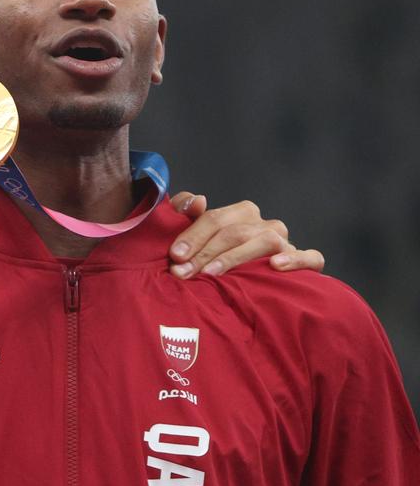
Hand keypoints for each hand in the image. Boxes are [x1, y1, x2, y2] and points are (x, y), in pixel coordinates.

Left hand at [167, 193, 324, 278]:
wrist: (245, 286)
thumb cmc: (212, 258)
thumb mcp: (193, 234)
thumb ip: (184, 211)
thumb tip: (197, 200)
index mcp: (241, 213)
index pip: (215, 219)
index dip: (193, 236)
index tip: (175, 255)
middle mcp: (265, 225)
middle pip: (235, 232)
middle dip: (206, 253)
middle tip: (183, 273)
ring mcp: (287, 242)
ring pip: (267, 241)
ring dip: (236, 258)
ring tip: (213, 273)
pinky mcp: (307, 261)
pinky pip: (311, 257)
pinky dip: (296, 259)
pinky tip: (275, 266)